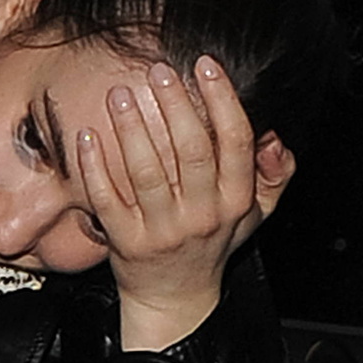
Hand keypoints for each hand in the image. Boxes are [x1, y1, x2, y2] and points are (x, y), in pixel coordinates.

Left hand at [77, 56, 293, 350]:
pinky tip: (87, 135)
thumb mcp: (255, 213)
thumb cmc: (213, 242)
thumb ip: (274, 174)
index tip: (205, 66)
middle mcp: (201, 215)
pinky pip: (107, 199)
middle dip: (176, 105)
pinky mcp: (126, 241)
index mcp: (235, 201)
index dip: (223, 100)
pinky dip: (95, 166)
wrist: (176, 296)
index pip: (235, 143)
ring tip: (122, 94)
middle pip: (191, 151)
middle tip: (160, 70)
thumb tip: (275, 136)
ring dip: (132, 128)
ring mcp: (161, 230)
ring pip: (146, 172)